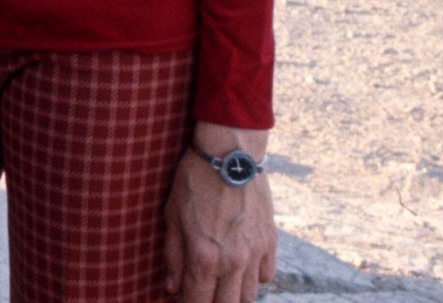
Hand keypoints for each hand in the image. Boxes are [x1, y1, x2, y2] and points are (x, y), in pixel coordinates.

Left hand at [162, 141, 276, 302]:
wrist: (230, 153)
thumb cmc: (194, 182)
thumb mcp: (172, 216)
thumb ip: (173, 256)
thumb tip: (172, 288)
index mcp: (204, 257)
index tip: (183, 298)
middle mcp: (233, 261)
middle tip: (202, 291)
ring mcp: (255, 253)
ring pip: (249, 296)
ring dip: (233, 295)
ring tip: (220, 283)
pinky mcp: (270, 241)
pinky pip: (267, 276)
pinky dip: (255, 278)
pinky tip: (242, 267)